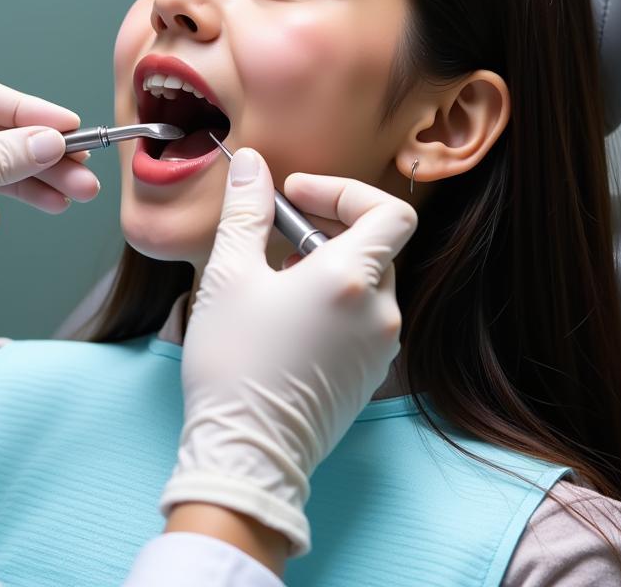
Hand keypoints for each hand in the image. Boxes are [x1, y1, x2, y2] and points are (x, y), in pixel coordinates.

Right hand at [162, 148, 415, 556]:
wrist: (246, 454)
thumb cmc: (234, 363)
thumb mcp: (229, 274)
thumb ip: (246, 211)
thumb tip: (253, 165)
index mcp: (352, 279)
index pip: (390, 212)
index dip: (345, 192)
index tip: (297, 196)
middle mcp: (380, 312)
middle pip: (375, 245)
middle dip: (326, 227)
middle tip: (274, 233)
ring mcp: (379, 348)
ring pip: (366, 283)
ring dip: (326, 265)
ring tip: (272, 279)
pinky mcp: (369, 376)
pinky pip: (362, 319)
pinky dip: (332, 301)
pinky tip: (285, 317)